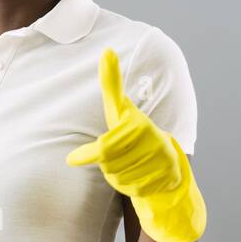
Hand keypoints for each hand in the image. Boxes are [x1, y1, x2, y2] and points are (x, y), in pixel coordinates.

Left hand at [66, 48, 205, 241]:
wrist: (168, 163)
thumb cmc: (137, 133)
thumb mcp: (122, 110)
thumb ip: (112, 85)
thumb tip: (106, 51)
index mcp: (140, 125)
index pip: (106, 146)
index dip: (89, 154)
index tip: (72, 160)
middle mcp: (154, 142)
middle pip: (108, 163)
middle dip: (106, 163)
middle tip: (116, 156)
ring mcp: (161, 162)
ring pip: (117, 178)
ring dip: (117, 175)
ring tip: (130, 164)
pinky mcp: (165, 179)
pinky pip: (131, 190)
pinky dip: (129, 186)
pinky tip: (138, 176)